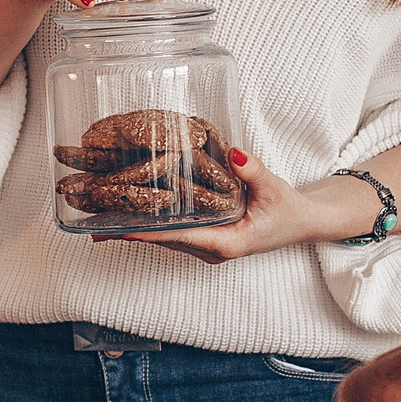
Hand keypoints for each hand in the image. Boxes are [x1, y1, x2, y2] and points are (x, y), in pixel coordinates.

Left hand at [102, 152, 359, 262]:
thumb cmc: (290, 210)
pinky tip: (132, 209)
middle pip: (164, 240)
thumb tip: (233, 152)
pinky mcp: (208, 236)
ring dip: (138, 226)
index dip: (149, 233)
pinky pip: (175, 231)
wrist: (305, 221)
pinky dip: (154, 221)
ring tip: (101, 217)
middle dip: (132, 229)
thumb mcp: (274, 188)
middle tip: (95, 220)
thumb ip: (253, 171)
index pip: (180, 238)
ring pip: (166, 237)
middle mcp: (212, 249)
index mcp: (226, 244)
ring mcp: (208, 244)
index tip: (120, 229)